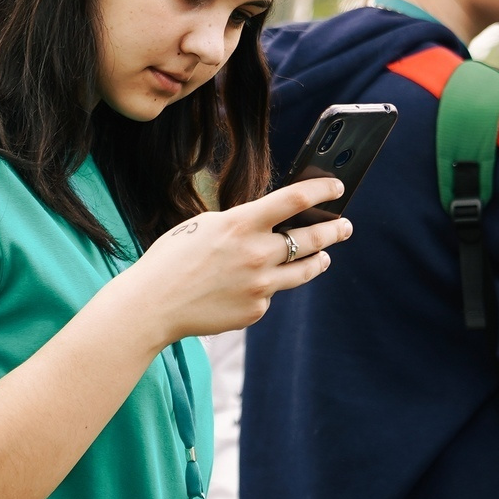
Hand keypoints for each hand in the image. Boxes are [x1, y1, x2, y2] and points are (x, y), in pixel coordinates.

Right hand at [110, 177, 352, 342]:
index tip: (337, 187)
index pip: (295, 200)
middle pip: (312, 238)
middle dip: (334, 230)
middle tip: (345, 226)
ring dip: (319, 260)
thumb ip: (240, 224)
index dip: (322, 190)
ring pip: (305, 270)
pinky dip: (267, 287)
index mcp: (241, 224)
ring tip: (325, 257)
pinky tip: (251, 286)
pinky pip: (271, 294)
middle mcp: (256, 254)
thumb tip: (270, 224)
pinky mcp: (255, 310)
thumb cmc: (171, 259)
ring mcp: (259, 285)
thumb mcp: (204, 226)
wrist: (152, 305)